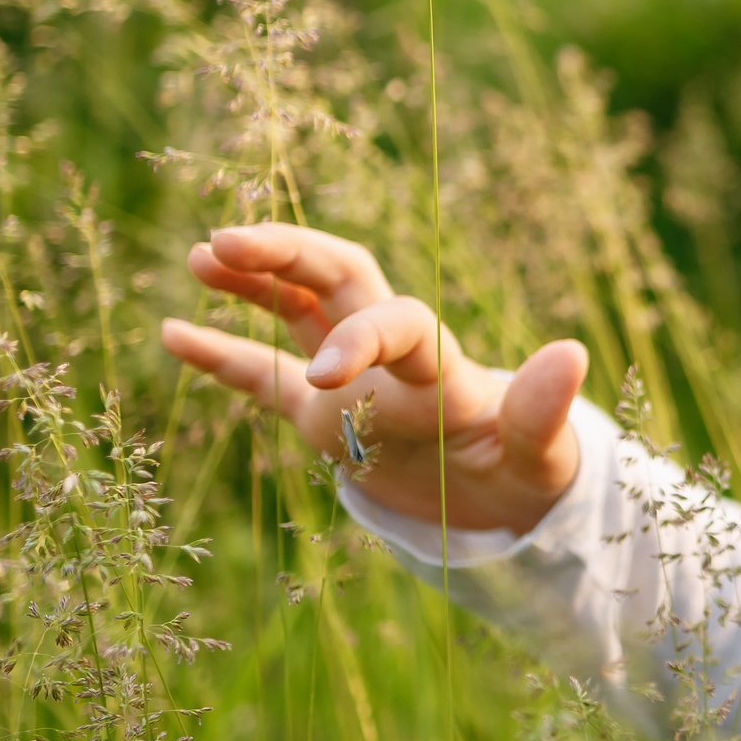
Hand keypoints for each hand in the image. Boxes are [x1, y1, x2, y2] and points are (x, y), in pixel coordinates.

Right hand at [159, 223, 588, 534]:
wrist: (509, 499)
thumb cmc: (530, 474)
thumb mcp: (544, 456)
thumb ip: (544, 412)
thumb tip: (570, 354)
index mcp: (441, 363)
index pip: (396, 325)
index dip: (360, 341)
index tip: (325, 377)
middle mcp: (393, 356)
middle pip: (338, 277)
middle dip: (287, 255)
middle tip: (225, 241)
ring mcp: (352, 380)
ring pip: (297, 308)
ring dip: (254, 280)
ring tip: (201, 255)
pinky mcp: (323, 415)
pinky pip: (263, 375)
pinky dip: (220, 354)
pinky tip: (170, 330)